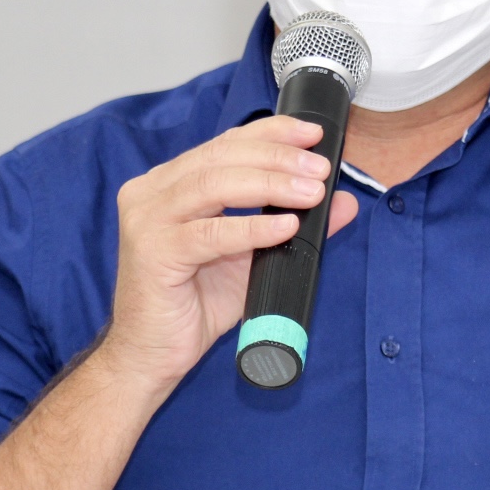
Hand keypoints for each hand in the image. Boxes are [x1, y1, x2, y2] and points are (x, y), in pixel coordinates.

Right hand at [98, 115, 357, 386]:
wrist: (152, 356)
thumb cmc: (195, 305)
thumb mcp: (252, 258)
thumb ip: (291, 224)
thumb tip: (343, 201)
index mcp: (168, 183)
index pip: (224, 143)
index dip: (270, 133)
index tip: (312, 134)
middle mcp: (151, 192)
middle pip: (221, 156)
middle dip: (278, 158)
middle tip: (320, 169)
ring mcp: (147, 220)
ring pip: (216, 185)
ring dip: (271, 185)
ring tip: (311, 193)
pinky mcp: (153, 253)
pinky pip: (211, 233)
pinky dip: (252, 227)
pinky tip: (284, 227)